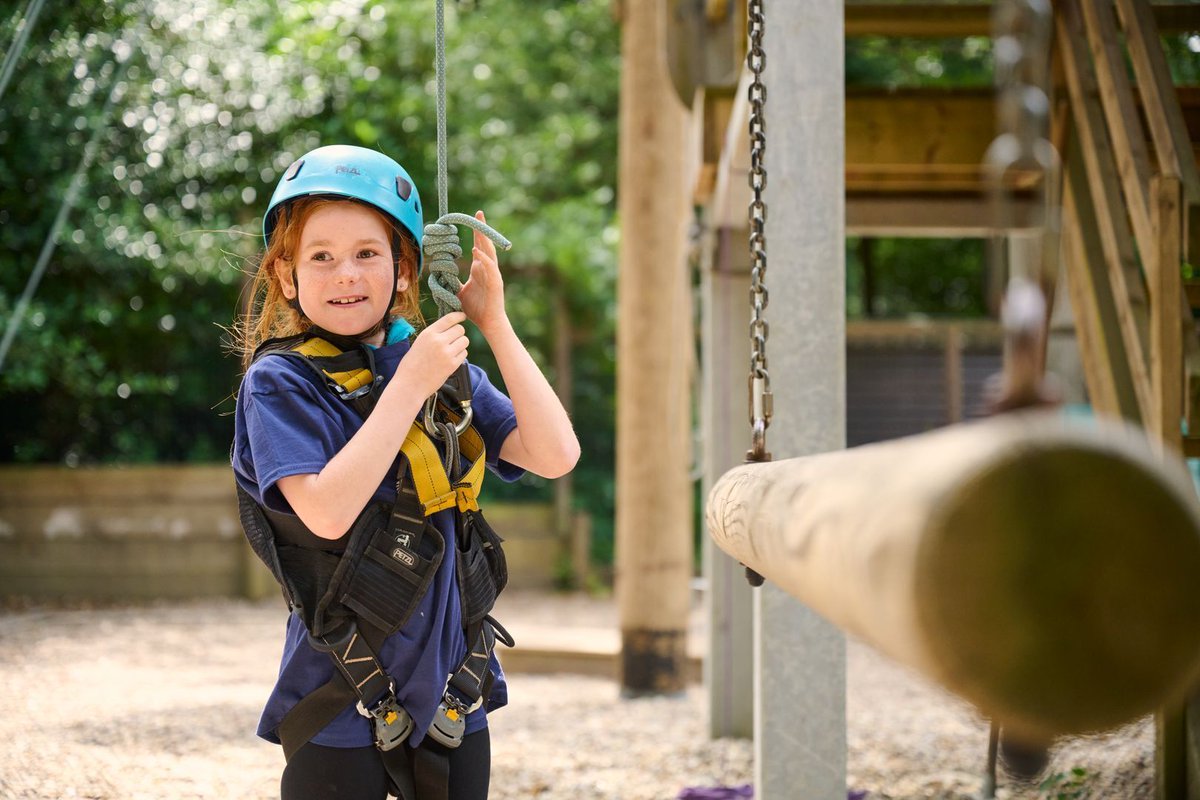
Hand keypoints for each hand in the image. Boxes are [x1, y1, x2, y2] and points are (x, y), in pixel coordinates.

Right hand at [398, 311, 468, 397]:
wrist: (410, 385)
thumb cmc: (411, 365)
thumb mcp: (419, 343)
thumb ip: (433, 335)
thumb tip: (449, 328)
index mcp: (428, 333)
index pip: (449, 318)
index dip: (459, 316)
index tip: (462, 316)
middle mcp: (438, 341)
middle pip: (460, 329)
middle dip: (458, 334)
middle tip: (453, 340)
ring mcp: (447, 353)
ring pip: (464, 341)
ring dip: (461, 344)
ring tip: (451, 351)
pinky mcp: (452, 364)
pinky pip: (464, 353)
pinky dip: (460, 355)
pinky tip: (451, 360)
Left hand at [457, 210, 507, 335]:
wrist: (488, 323)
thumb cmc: (475, 309)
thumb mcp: (459, 292)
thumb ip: (453, 282)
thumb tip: (440, 275)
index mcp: (479, 269)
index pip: (478, 246)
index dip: (476, 233)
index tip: (473, 218)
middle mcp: (487, 269)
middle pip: (485, 245)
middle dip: (482, 229)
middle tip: (478, 213)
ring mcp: (493, 275)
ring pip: (489, 253)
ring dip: (484, 240)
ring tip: (479, 227)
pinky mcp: (495, 284)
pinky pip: (490, 269)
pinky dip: (483, 259)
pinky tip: (476, 251)